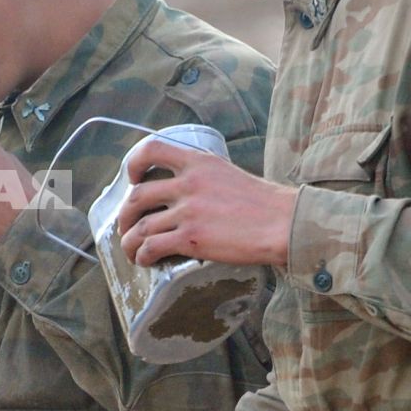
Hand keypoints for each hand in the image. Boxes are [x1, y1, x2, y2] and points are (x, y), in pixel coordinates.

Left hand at [116, 140, 295, 267]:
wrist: (286, 224)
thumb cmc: (264, 204)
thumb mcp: (228, 174)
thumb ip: (202, 178)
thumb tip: (181, 194)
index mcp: (199, 163)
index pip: (152, 149)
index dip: (133, 163)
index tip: (131, 178)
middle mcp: (189, 184)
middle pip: (137, 196)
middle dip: (124, 215)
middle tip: (126, 226)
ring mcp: (189, 211)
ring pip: (140, 227)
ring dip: (128, 241)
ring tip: (131, 251)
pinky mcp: (192, 238)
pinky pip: (152, 247)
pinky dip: (142, 256)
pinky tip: (145, 261)